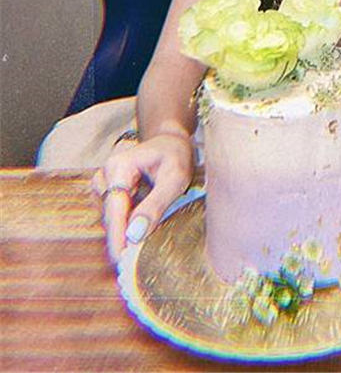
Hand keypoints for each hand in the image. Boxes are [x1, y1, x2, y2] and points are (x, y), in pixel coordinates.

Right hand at [91, 131, 193, 264]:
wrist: (170, 142)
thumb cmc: (175, 156)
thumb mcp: (175, 178)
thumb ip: (156, 204)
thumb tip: (135, 235)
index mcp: (119, 166)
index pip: (115, 208)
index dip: (117, 235)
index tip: (120, 259)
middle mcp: (105, 175)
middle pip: (110, 216)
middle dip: (123, 237)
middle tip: (138, 260)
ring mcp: (103, 185)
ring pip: (110, 219)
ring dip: (126, 231)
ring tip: (145, 240)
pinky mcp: (106, 195)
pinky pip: (114, 217)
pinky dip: (127, 226)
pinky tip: (142, 227)